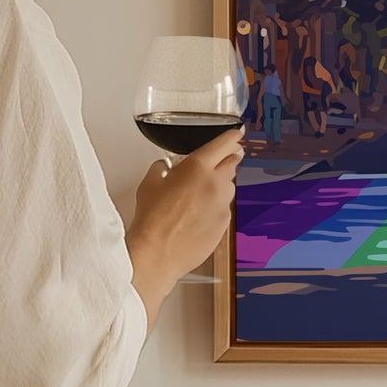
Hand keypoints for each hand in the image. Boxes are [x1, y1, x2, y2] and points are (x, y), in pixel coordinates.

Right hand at [126, 126, 244, 328]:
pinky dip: (216, 207)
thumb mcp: (149, 184)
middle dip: (229, 158)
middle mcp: (215, 183)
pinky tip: (199, 214)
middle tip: (223, 159)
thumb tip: (164, 167)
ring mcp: (223, 205)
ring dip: (221, 184)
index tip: (236, 135)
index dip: (232, 137)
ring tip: (201, 193)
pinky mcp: (225, 224)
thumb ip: (161, 169)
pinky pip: (224, 209)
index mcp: (197, 167)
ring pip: (229, 187)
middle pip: (232, 163)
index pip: (224, 144)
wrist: (158, 252)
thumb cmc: (152, 219)